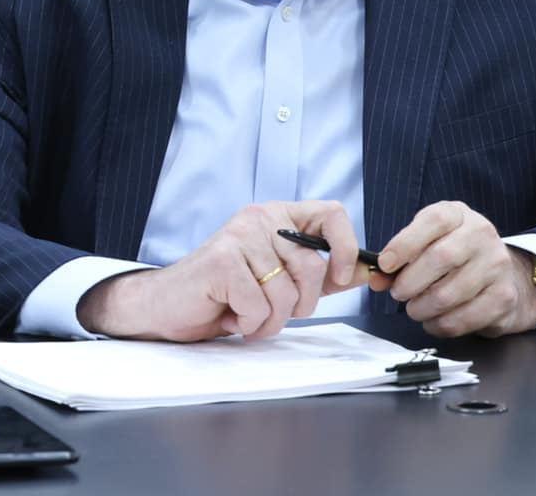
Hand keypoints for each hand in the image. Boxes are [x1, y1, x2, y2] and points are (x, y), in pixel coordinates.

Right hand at [79, 201, 370, 341]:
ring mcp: (239, 237)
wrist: (169, 306)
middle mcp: (259, 217)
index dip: (346, 247)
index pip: (332, 212)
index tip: (339, 277)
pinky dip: (249, 323)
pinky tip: (230, 314)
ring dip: (270, 320)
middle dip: (300, 305)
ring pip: (287, 293)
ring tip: (246, 313)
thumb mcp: (281, 281)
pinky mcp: (222, 261)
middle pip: (313, 267)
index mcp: (277, 216)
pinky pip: (260, 306)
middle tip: (272, 310)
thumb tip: (366, 272)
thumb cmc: (226, 293)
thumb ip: (322, 274)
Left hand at [370, 200, 535, 337]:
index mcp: (458, 214)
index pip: (433, 221)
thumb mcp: (426, 242)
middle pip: (441, 258)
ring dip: (423, 307)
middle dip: (411, 281)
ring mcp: (497, 265)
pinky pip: (465, 317)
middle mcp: (482, 234)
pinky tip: (433, 321)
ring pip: (450, 293)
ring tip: (414, 309)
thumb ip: (400, 257)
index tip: (385, 265)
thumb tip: (376, 278)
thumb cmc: (453, 254)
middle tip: (398, 293)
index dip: (404, 244)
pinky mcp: (504, 296)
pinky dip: (441, 324)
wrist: (503, 275)